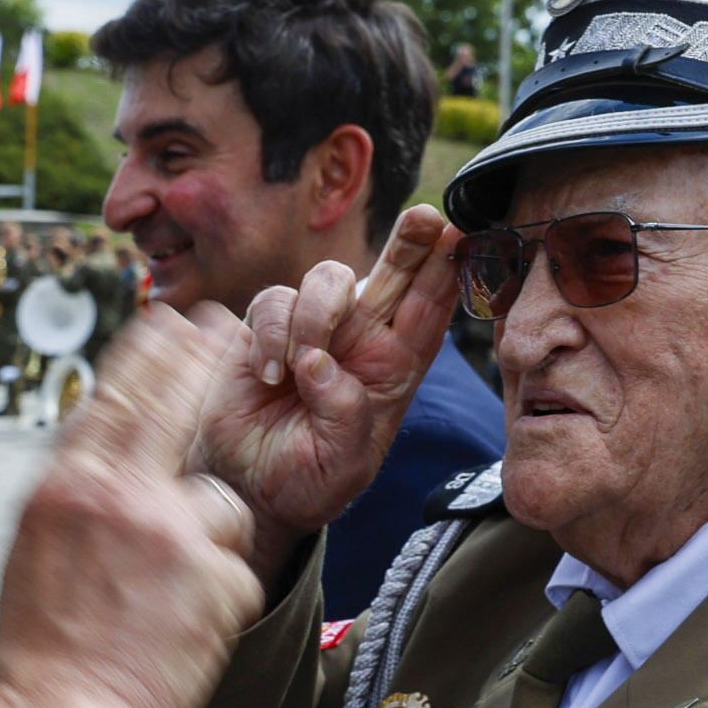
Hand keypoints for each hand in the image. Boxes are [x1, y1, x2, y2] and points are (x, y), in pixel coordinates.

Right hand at [0, 303, 260, 707]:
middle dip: (204, 361)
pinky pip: (237, 572)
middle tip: (226, 329)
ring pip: (223, 509)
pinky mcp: (218, 580)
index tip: (172, 322)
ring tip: (167, 603)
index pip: (118, 394)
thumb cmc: (42, 649)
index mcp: (67, 485)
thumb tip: (112, 451)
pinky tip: (181, 636)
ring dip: (209, 546)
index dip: (152, 352)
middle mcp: (120, 494)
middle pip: (179, 404)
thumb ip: (81, 495)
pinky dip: (218, 603)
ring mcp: (174, 534)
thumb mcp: (37, 547)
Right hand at [199, 207, 462, 581]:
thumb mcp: (341, 467)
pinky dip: (271, 333)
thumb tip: (320, 363)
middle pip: (395, 274)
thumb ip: (344, 417)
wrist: (247, 487)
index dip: (446, 276)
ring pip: (329, 278)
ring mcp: (315, 328)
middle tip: (423, 220)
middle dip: (410, 243)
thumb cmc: (306, 480)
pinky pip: (275, 301)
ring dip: (317, 315)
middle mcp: (361, 340)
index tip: (460, 241)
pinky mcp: (269, 327)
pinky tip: (268, 375)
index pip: (429, 314)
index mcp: (393, 371)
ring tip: (300, 366)